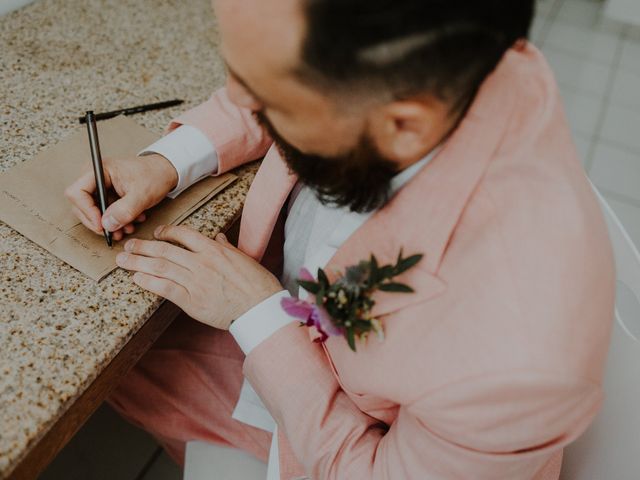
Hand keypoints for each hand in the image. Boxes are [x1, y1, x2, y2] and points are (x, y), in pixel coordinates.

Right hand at [64, 153, 177, 241]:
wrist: (165, 172)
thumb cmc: (155, 175)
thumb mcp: (142, 195)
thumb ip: (125, 210)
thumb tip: (107, 225)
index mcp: (99, 169)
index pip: (77, 192)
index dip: (87, 211)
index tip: (101, 224)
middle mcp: (95, 176)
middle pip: (80, 204)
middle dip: (98, 221)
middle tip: (114, 232)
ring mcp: (99, 186)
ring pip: (92, 211)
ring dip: (108, 224)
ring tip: (127, 228)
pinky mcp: (106, 194)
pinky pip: (102, 212)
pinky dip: (115, 220)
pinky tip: (129, 222)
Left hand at [115, 225, 283, 329]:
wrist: (260, 307)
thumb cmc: (256, 283)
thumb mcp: (243, 258)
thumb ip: (227, 247)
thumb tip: (218, 238)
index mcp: (214, 250)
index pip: (184, 234)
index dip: (167, 232)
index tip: (156, 233)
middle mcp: (202, 262)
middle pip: (165, 250)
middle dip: (143, 247)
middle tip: (128, 245)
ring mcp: (196, 281)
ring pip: (161, 267)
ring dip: (139, 262)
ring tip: (123, 260)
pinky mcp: (192, 300)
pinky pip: (166, 288)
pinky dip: (150, 282)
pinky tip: (137, 278)